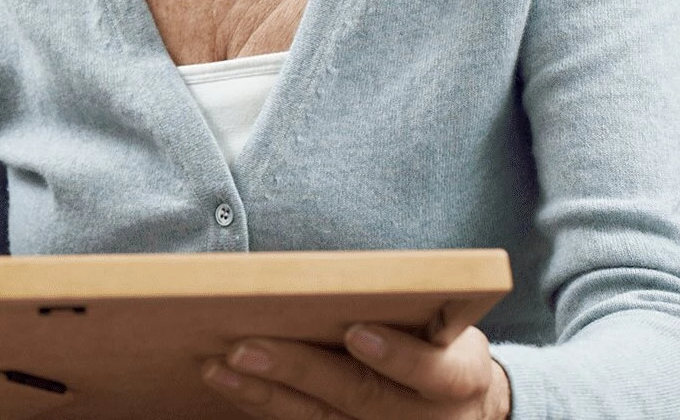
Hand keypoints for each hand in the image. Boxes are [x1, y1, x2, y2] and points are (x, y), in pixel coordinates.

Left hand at [200, 323, 510, 418]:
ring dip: (265, 393)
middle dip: (301, 370)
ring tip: (219, 366)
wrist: (459, 405)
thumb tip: (323, 274)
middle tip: (247, 347)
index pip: (432, 371)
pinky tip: (229, 382)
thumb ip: (403, 305)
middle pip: (361, 396)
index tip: (356, 332)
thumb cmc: (438, 343)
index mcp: (459, 378)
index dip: (396, 355)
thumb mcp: (442, 322)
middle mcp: (426, 417)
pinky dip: (263, 404)